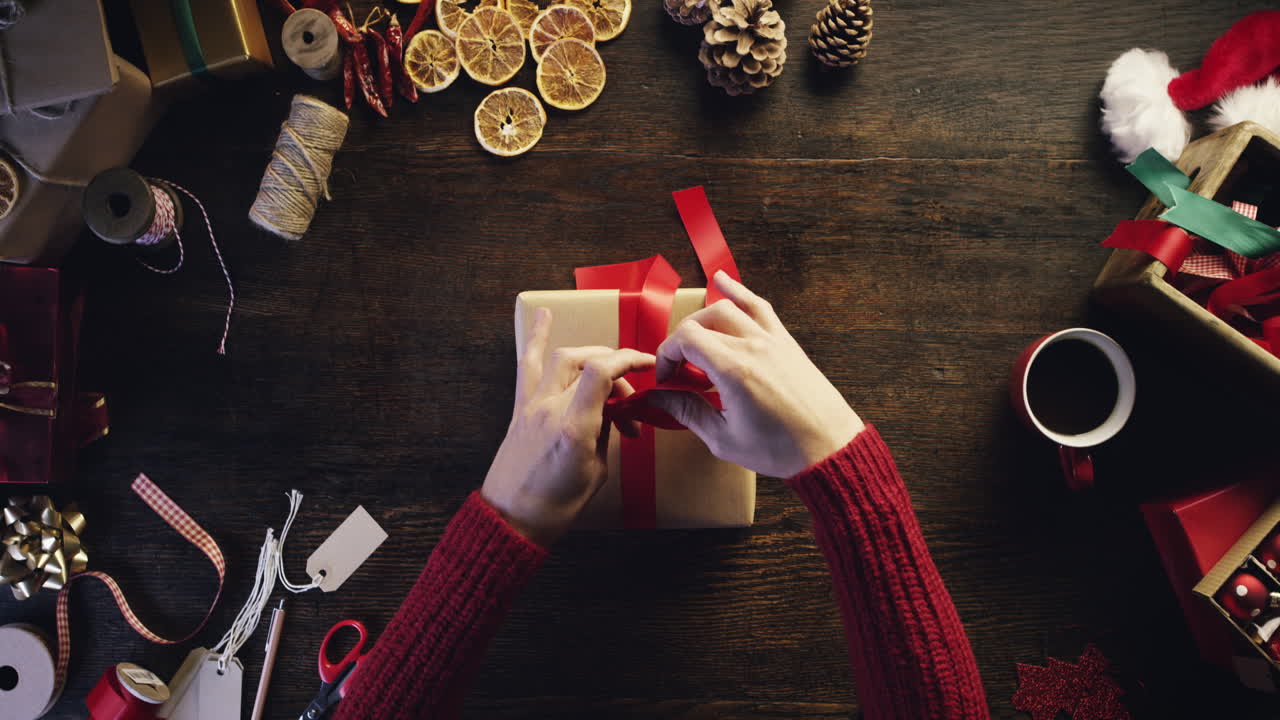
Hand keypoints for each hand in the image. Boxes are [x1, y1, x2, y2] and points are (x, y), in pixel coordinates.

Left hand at [483, 308, 654, 545]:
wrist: (511, 520)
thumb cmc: (555, 506)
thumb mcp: (596, 472)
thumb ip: (604, 434)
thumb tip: (610, 414)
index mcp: (573, 427)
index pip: (603, 373)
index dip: (629, 360)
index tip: (647, 364)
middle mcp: (549, 409)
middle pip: (587, 361)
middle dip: (615, 367)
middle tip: (628, 395)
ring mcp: (531, 406)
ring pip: (561, 358)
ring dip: (589, 353)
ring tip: (608, 363)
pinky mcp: (520, 409)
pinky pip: (527, 367)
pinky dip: (536, 339)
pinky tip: (543, 316)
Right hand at [648, 272, 863, 477]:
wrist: (828, 448)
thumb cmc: (780, 449)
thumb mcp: (724, 438)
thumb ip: (688, 412)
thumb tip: (659, 398)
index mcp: (735, 370)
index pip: (686, 339)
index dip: (666, 355)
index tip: (666, 377)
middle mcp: (753, 346)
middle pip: (702, 322)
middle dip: (680, 342)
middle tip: (677, 369)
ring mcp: (772, 340)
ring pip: (727, 308)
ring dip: (702, 318)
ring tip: (691, 338)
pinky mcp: (786, 342)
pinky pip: (759, 307)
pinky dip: (738, 292)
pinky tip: (721, 281)